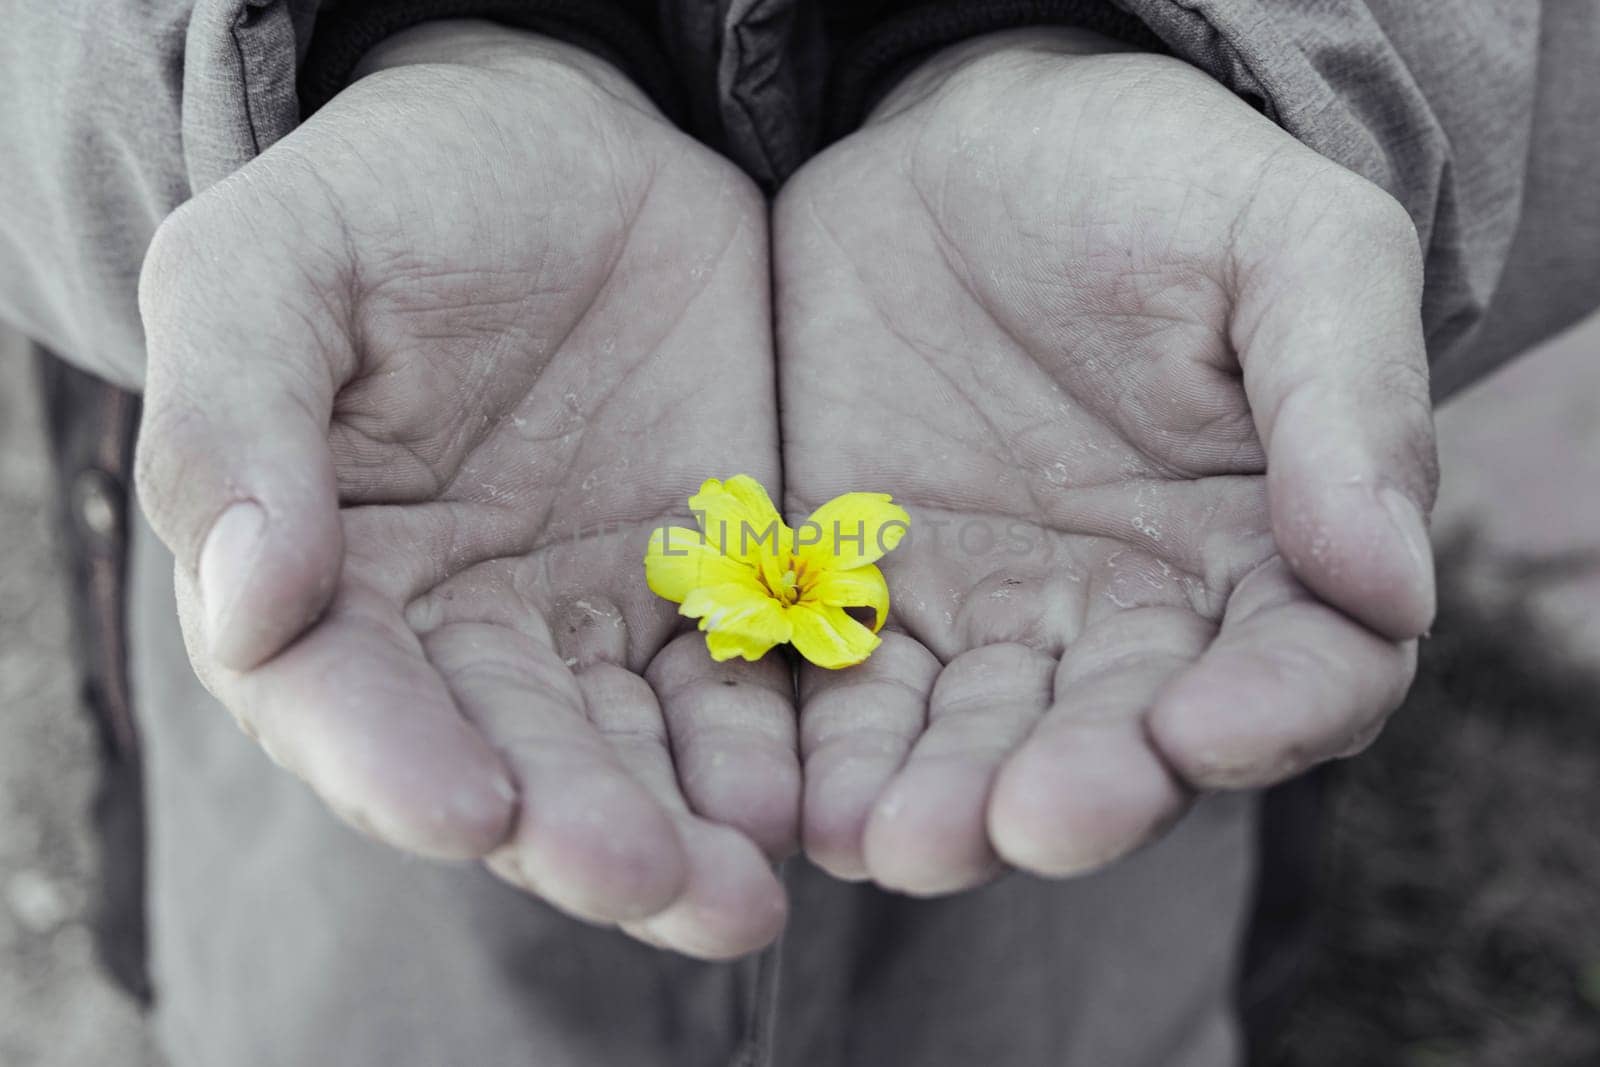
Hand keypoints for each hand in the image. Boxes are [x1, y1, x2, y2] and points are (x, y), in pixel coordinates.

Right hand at [136, 23, 792, 956]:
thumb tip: (241, 601)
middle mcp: (460, 631)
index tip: (469, 806)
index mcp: (325, 577)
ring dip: (686, 830)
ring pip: (636, 753)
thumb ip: (236, 418)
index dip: (393, 761)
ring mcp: (592, 620)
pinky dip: (775, 746)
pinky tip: (812, 794)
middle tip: (645, 882)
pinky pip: (747, 685)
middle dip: (571, 828)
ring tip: (744, 895)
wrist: (565, 147)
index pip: (342, 698)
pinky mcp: (711, 591)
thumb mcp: (278, 264)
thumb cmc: (397, 195)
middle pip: (507, 758)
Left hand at [775, 28, 1437, 891]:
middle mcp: (1130, 617)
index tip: (1207, 728)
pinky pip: (850, 696)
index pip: (1302, 669)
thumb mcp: (1285, 243)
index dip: (1268, 712)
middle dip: (1083, 791)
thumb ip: (1346, 397)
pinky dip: (833, 755)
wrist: (966, 143)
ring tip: (902, 841)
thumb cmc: (1149, 180)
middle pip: (1124, 742)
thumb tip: (1393, 583)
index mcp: (1264, 550)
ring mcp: (991, 620)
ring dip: (945, 805)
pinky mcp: (864, 601)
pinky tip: (808, 798)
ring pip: (978, 746)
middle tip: (1030, 822)